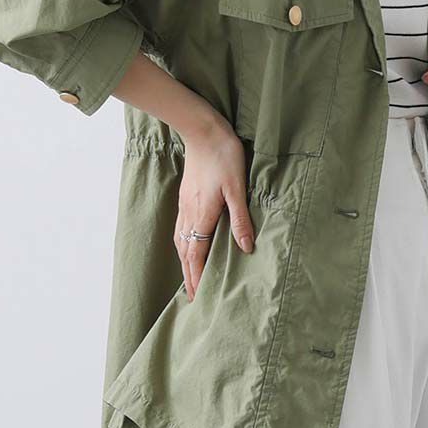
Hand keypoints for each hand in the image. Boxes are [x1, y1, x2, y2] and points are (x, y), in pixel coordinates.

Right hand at [176, 124, 253, 300]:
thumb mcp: (237, 188)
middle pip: (185, 252)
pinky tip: (187, 247)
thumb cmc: (223, 156)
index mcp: (202, 214)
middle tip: (192, 297)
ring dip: (184, 262)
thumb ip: (240, 219)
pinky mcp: (186, 197)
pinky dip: (183, 245)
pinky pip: (181, 229)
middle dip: (188, 275)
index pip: (196, 254)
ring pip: (181, 241)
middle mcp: (189, 213)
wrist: (203, 131)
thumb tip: (246, 247)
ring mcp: (185, 205)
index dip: (197, 276)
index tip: (199, 295)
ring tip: (189, 278)